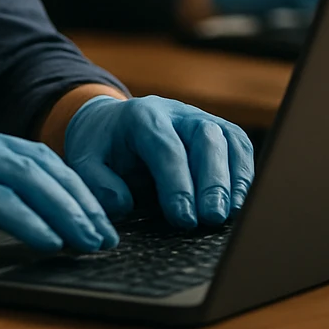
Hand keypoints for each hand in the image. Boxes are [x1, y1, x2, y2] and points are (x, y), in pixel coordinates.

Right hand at [0, 118, 118, 256]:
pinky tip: (51, 241)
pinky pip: (0, 202)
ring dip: (67, 213)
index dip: (73, 187)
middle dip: (80, 201)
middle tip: (105, 233)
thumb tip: (34, 220)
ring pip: (29, 180)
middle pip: (43, 166)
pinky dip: (31, 223)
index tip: (98, 216)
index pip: (38, 158)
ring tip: (90, 240)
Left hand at [63, 96, 254, 228]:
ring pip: (228, 138)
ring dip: (234, 177)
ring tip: (230, 214)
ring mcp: (200, 118)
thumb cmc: (102, 146)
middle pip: (206, 137)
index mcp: (142, 116)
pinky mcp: (217, 130)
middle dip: (212, 180)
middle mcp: (176, 112)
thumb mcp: (84, 160)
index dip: (177, 183)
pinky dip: (244, 173)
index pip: (166, 147)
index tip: (183, 217)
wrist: (112, 123)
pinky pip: (239, 145)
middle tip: (211, 217)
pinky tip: (240, 202)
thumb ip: (96, 181)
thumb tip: (123, 203)